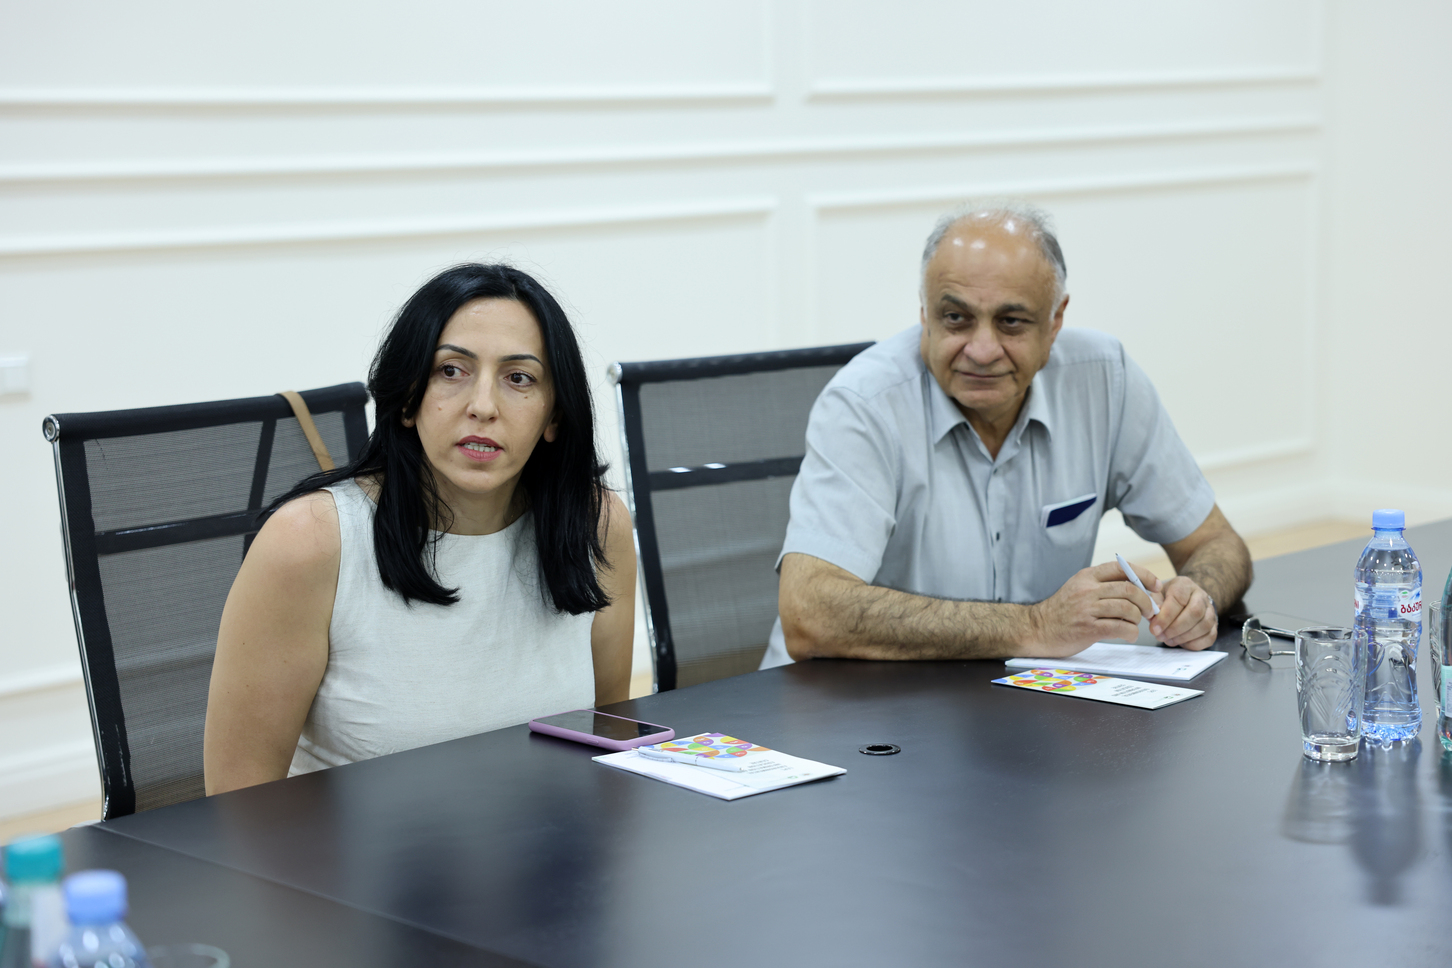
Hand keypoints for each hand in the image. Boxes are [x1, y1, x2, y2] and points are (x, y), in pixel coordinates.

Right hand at [1026, 561, 1163, 657]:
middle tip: (1150, 610)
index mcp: (1086, 576)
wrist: (1037, 629)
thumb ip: (1102, 585)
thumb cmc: (1062, 611)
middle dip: (1146, 601)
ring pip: (1127, 609)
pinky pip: (1120, 627)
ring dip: (1138, 618)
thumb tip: (1137, 587)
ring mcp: (1086, 609)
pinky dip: (1131, 632)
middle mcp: (1087, 590)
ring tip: (1136, 623)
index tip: (1155, 586)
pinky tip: (1129, 634)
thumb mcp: (1078, 589)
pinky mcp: (1087, 629)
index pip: (1122, 567)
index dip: (1144, 575)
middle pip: (1129, 589)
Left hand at [1150, 576, 1216, 649]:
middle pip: (1195, 613)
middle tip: (1161, 636)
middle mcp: (1201, 596)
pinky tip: (1181, 643)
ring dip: (1184, 637)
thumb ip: (1154, 603)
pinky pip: (1209, 637)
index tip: (1154, 629)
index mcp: (1184, 585)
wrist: (1184, 599)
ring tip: (1168, 640)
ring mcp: (1210, 610)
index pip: (1178, 599)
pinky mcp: (1214, 624)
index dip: (1166, 617)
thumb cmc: (1166, 597)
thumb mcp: (1156, 594)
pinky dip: (1194, 644)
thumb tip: (1154, 616)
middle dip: (1176, 628)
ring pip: (1204, 626)